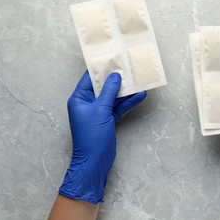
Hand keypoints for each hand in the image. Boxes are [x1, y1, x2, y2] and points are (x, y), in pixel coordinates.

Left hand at [59, 71, 146, 203]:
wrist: (94, 161)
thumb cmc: (92, 136)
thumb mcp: (100, 110)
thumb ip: (109, 92)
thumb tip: (115, 75)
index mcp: (79, 98)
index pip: (89, 78)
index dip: (101, 68)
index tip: (113, 58)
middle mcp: (88, 103)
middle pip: (103, 86)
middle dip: (116, 78)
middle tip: (128, 66)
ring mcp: (99, 111)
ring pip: (113, 96)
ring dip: (125, 90)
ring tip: (138, 79)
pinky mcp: (108, 119)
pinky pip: (118, 107)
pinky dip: (128, 102)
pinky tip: (140, 95)